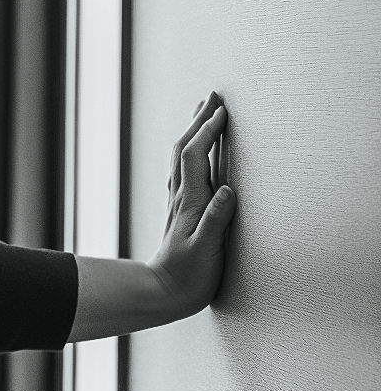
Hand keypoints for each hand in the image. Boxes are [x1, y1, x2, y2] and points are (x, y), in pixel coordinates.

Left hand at [150, 92, 236, 316]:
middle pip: (184, 148)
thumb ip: (217, 221)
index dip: (207, 131)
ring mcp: (178, 203)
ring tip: (203, 113)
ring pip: (181, 158)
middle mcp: (181, 197)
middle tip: (213, 96)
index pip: (194, 156)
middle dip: (198, 120)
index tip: (222, 111)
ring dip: (192, 131)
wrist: (163, 294)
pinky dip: (190, 152)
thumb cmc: (188, 277)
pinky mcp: (180, 211)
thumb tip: (228, 190)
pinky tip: (194, 152)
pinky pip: (183, 171)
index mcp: (190, 202)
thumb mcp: (207, 251)